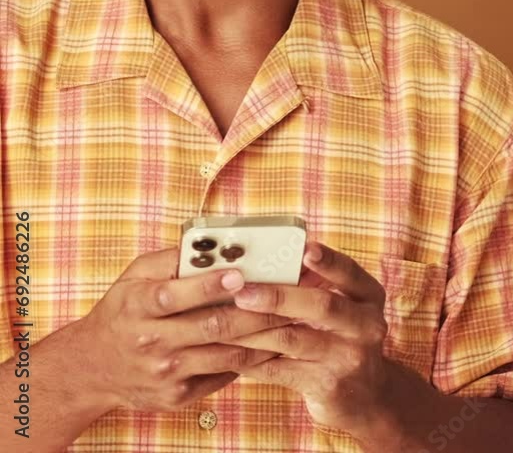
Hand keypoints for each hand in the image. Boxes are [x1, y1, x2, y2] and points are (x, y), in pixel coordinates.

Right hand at [75, 246, 294, 412]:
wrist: (95, 367)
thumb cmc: (122, 311)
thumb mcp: (133, 277)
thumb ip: (168, 260)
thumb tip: (207, 246)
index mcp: (139, 306)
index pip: (174, 296)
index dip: (208, 286)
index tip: (239, 274)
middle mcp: (152, 341)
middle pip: (209, 326)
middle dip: (252, 310)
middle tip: (284, 295)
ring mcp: (167, 373)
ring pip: (224, 353)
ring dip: (261, 336)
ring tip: (289, 318)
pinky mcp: (179, 395)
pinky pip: (223, 375)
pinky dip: (251, 359)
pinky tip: (272, 343)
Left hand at [224, 241, 389, 437]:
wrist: (366, 397)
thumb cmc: (343, 337)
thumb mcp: (345, 307)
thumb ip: (317, 283)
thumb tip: (270, 257)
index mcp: (369, 297)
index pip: (349, 272)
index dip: (328, 261)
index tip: (305, 248)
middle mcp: (366, 326)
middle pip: (321, 305)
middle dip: (278, 296)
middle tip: (243, 292)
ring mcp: (348, 358)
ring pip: (293, 339)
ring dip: (253, 329)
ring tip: (225, 320)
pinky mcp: (327, 386)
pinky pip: (280, 370)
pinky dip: (251, 359)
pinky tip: (230, 351)